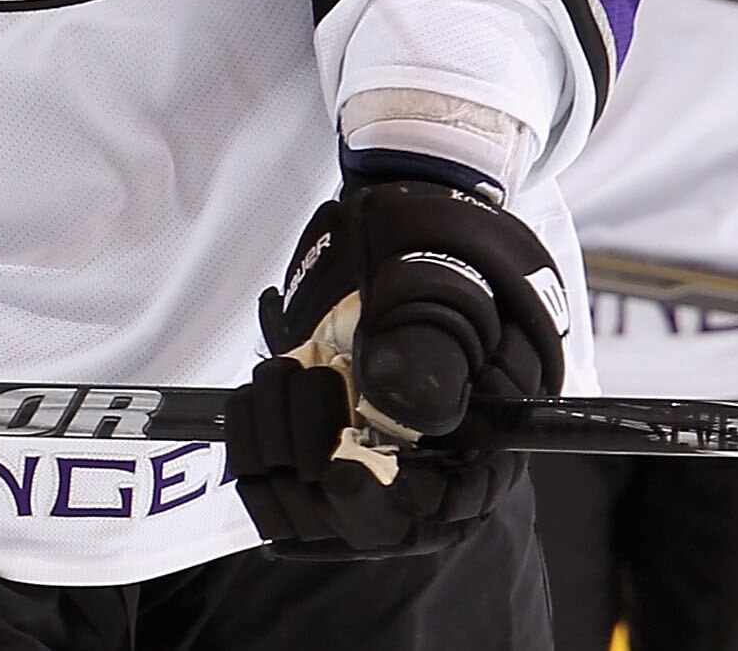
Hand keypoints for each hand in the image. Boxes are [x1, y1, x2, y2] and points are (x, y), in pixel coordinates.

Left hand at [222, 179, 567, 555]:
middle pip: (365, 521)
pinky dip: (252, 442)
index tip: (339, 474)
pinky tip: (258, 390)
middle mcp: (429, 463)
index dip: (384, 507)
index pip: (440, 511)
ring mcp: (372, 454)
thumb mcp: (447, 282)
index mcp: (485, 437)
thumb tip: (409, 413)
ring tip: (282, 367)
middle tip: (307, 374)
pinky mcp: (322, 440)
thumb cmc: (441, 243)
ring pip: (309, 508)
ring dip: (275, 445)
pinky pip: (275, 481)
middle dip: (316, 457)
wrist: (397, 214)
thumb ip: (433, 348)